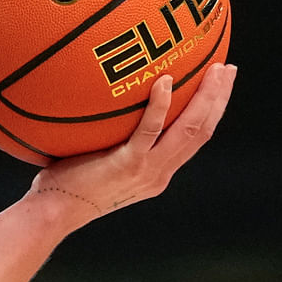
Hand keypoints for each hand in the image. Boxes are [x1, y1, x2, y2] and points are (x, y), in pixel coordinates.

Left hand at [22, 63, 236, 227]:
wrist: (54, 213)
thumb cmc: (67, 184)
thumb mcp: (102, 162)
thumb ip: (115, 139)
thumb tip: (109, 101)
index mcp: (158, 173)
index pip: (195, 140)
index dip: (212, 111)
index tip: (220, 85)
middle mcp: (159, 174)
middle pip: (202, 132)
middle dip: (219, 98)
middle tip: (228, 68)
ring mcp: (145, 171)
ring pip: (188, 130)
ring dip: (206, 98)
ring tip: (214, 69)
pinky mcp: (126, 164)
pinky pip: (149, 131)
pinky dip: (160, 106)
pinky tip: (165, 81)